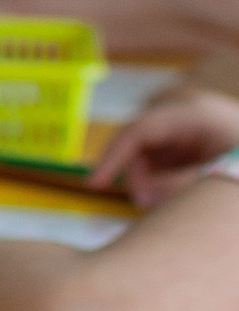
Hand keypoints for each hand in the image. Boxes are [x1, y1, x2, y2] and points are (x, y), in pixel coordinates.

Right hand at [91, 86, 238, 206]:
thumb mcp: (216, 177)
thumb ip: (175, 187)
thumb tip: (140, 197)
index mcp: (193, 112)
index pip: (138, 130)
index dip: (112, 158)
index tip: (95, 185)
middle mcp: (186, 107)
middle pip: (139, 137)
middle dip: (137, 171)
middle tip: (146, 203)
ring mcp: (188, 117)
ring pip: (148, 146)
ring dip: (150, 173)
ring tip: (168, 199)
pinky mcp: (191, 130)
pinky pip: (162, 151)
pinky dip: (161, 171)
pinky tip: (176, 187)